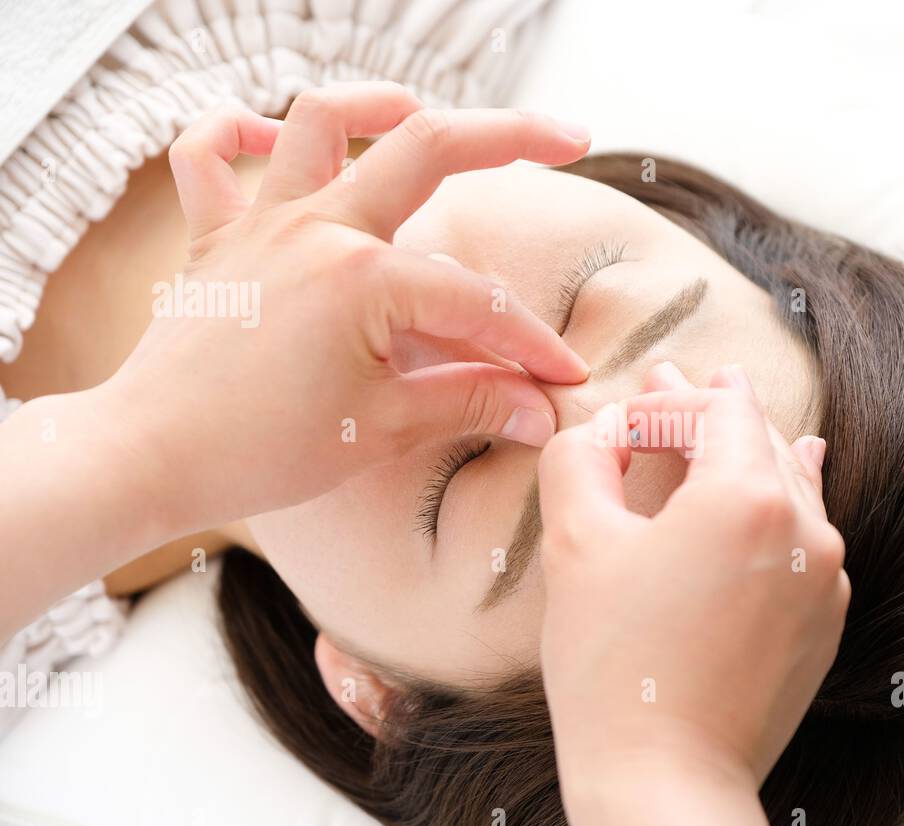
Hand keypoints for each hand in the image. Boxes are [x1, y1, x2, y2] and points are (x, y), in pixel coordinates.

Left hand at [106, 83, 591, 532]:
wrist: (149, 460)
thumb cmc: (260, 451)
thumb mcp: (381, 430)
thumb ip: (470, 404)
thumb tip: (541, 409)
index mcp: (362, 278)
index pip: (477, 302)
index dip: (530, 343)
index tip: (564, 381)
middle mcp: (315, 229)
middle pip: (426, 148)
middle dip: (510, 137)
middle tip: (569, 140)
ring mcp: (261, 225)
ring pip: (316, 120)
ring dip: (373, 101)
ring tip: (418, 108)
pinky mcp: (216, 239)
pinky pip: (208, 156)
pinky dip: (234, 133)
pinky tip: (268, 137)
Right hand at [536, 363, 849, 825]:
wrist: (664, 777)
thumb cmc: (612, 662)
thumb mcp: (575, 543)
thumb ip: (582, 458)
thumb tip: (602, 429)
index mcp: (748, 496)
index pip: (716, 408)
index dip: (666, 398)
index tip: (623, 417)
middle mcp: (806, 528)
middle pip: (760, 438)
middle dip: (708, 410)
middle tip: (672, 382)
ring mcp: (825, 579)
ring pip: (792, 484)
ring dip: (749, 450)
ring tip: (732, 408)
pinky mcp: (824, 622)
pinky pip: (808, 538)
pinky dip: (779, 506)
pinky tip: (788, 480)